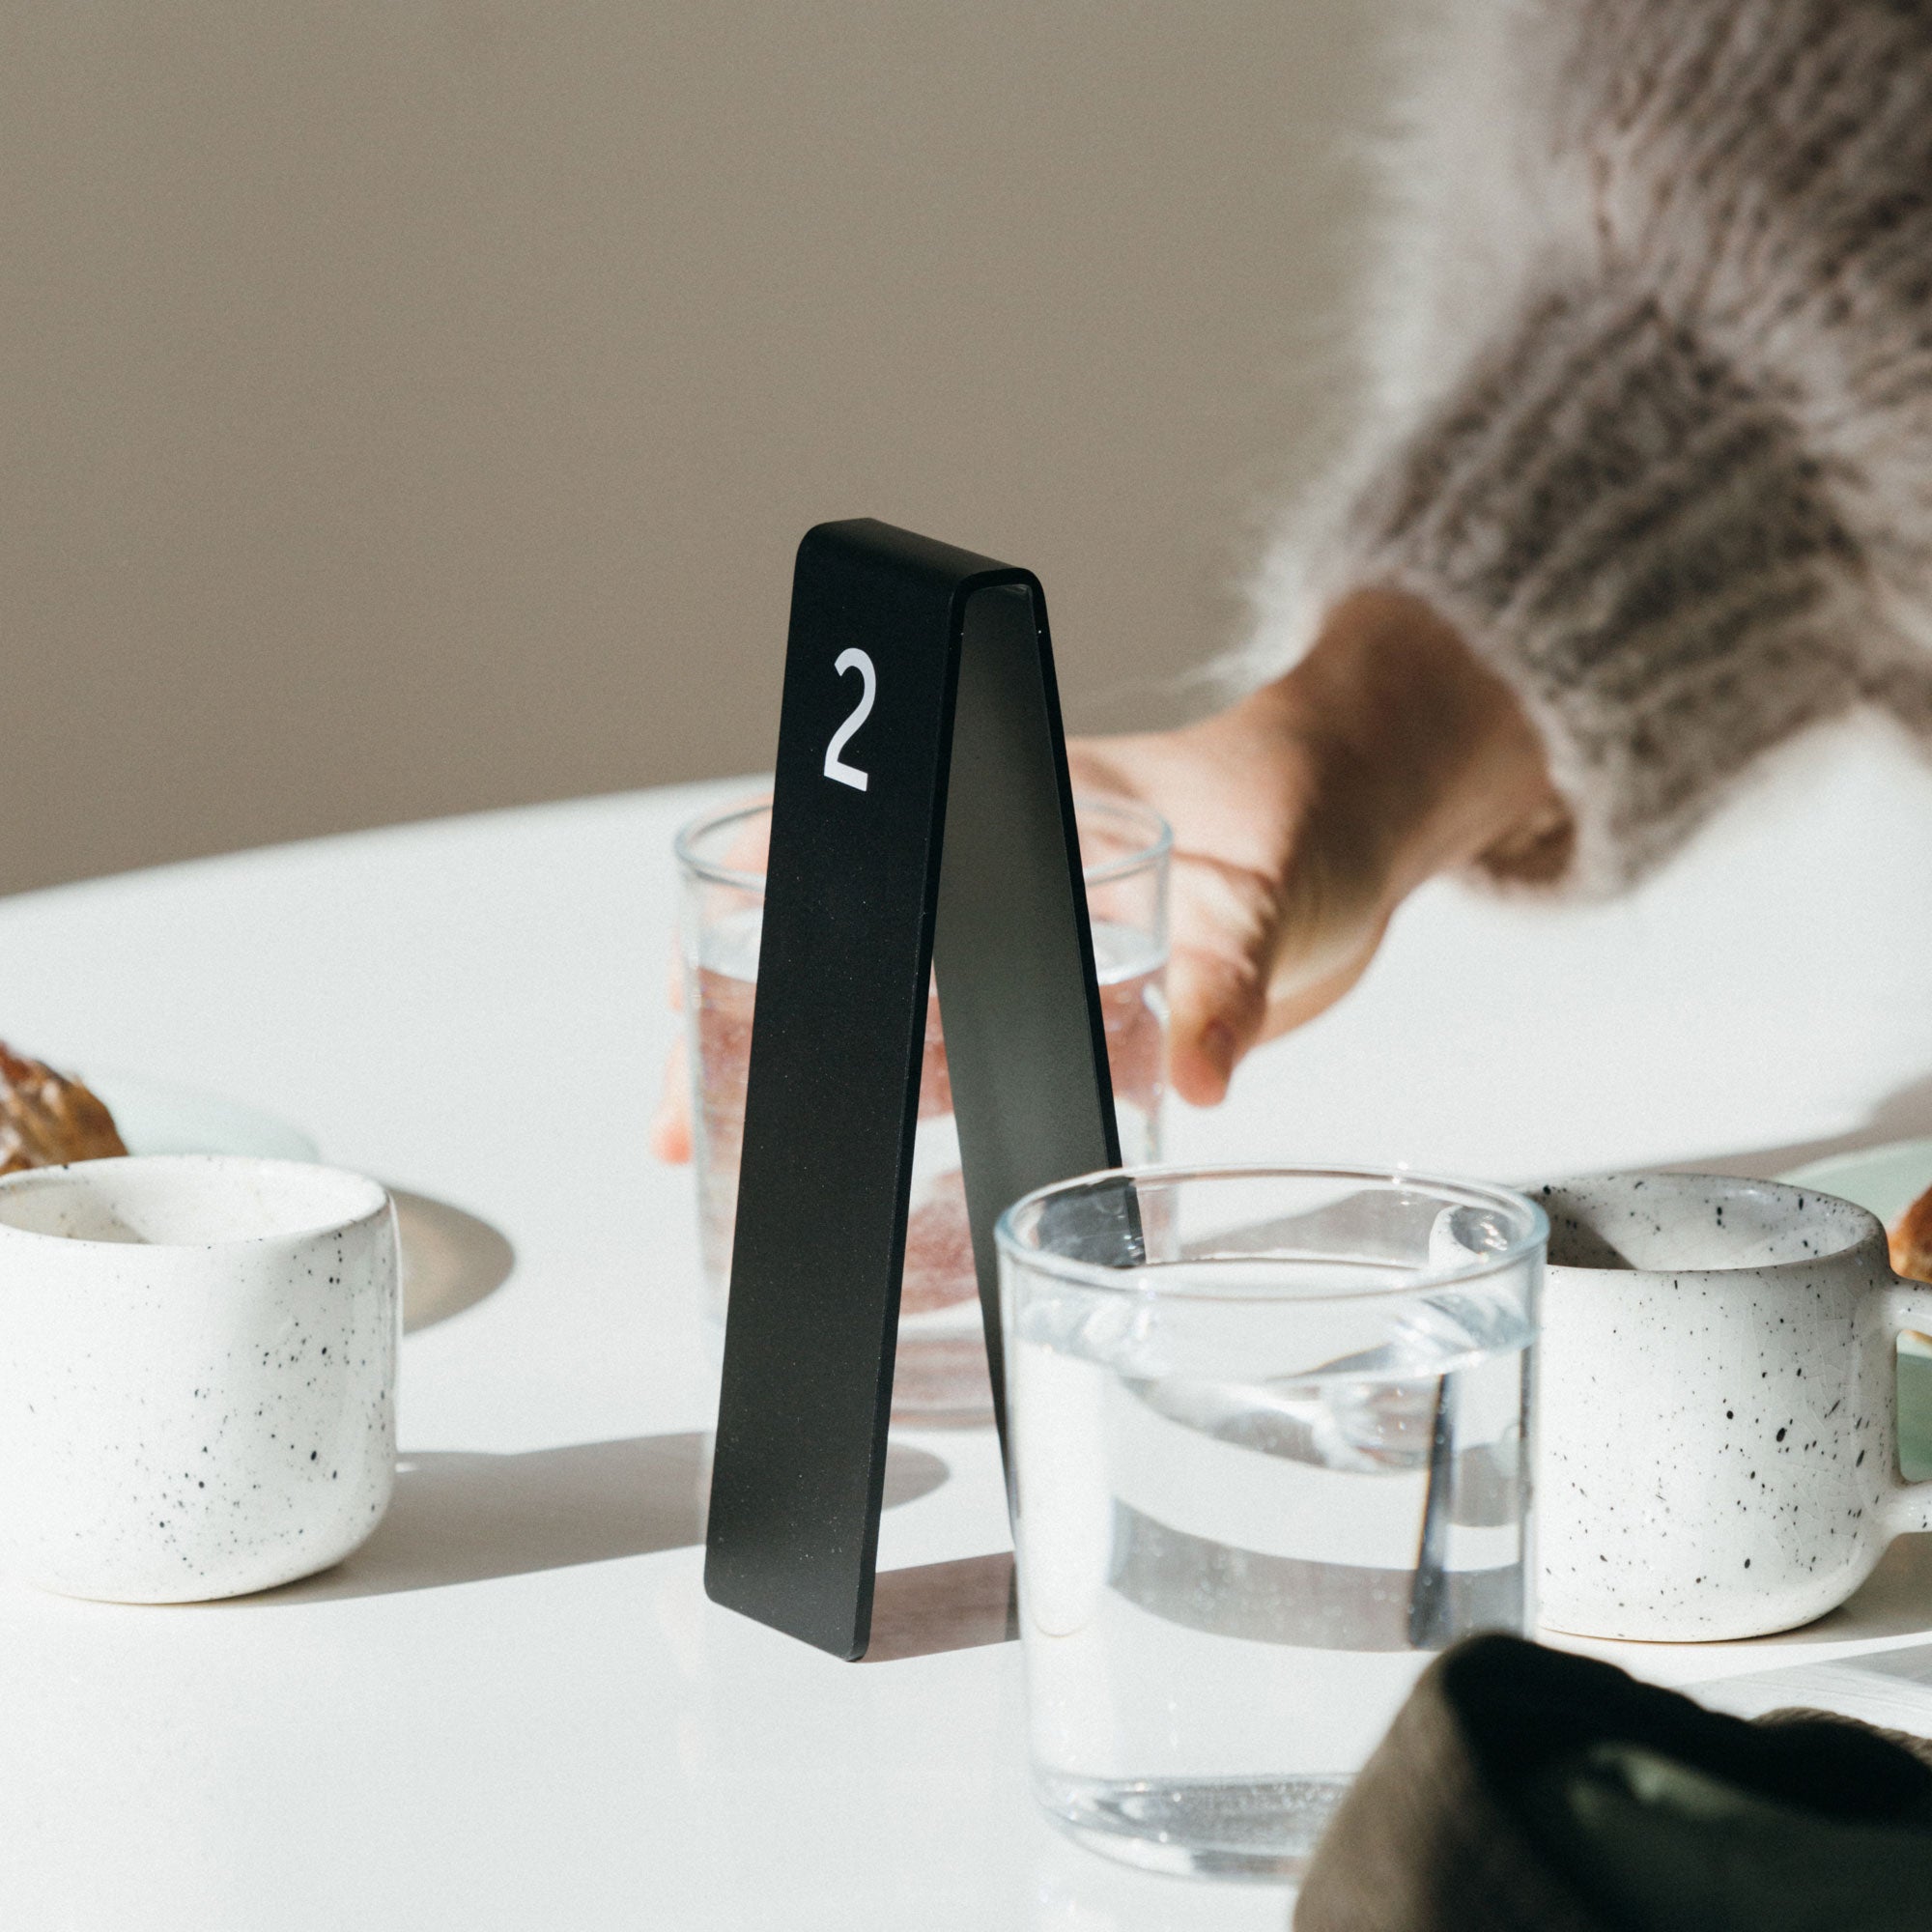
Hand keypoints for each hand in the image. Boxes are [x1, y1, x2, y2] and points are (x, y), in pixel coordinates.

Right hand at [650, 588, 1567, 1155]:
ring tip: (775, 1191)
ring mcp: (1033, 959)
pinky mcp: (1077, 1024)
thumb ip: (1227, 974)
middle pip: (849, 963)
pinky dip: (941, 1144)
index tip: (689, 992)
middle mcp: (1001, 889)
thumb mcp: (1267, 882)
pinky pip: (984, 1086)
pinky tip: (911, 1215)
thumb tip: (1196, 1069)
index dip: (752, 922)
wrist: (1372, 830)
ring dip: (847, 1109)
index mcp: (1011, 813)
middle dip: (761, 1039)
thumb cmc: (1312, 809)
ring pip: (904, 1039)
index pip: (847, 852)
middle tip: (688, 1130)